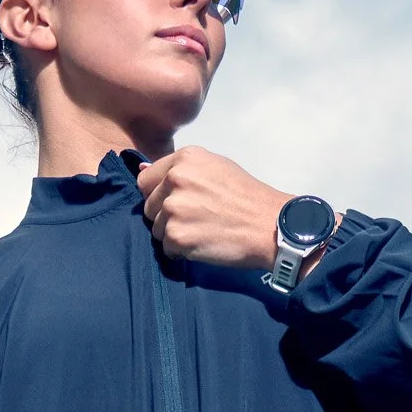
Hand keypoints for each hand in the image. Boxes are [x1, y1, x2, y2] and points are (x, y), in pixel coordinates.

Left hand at [137, 148, 292, 271]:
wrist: (269, 226)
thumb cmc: (247, 196)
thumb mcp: (215, 167)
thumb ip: (180, 169)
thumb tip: (142, 168)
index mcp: (184, 159)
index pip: (146, 179)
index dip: (158, 194)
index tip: (178, 202)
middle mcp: (174, 179)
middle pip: (148, 206)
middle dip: (165, 216)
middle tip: (195, 219)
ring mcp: (173, 208)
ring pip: (156, 228)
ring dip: (173, 234)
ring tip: (202, 231)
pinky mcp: (177, 236)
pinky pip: (167, 249)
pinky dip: (182, 252)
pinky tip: (204, 243)